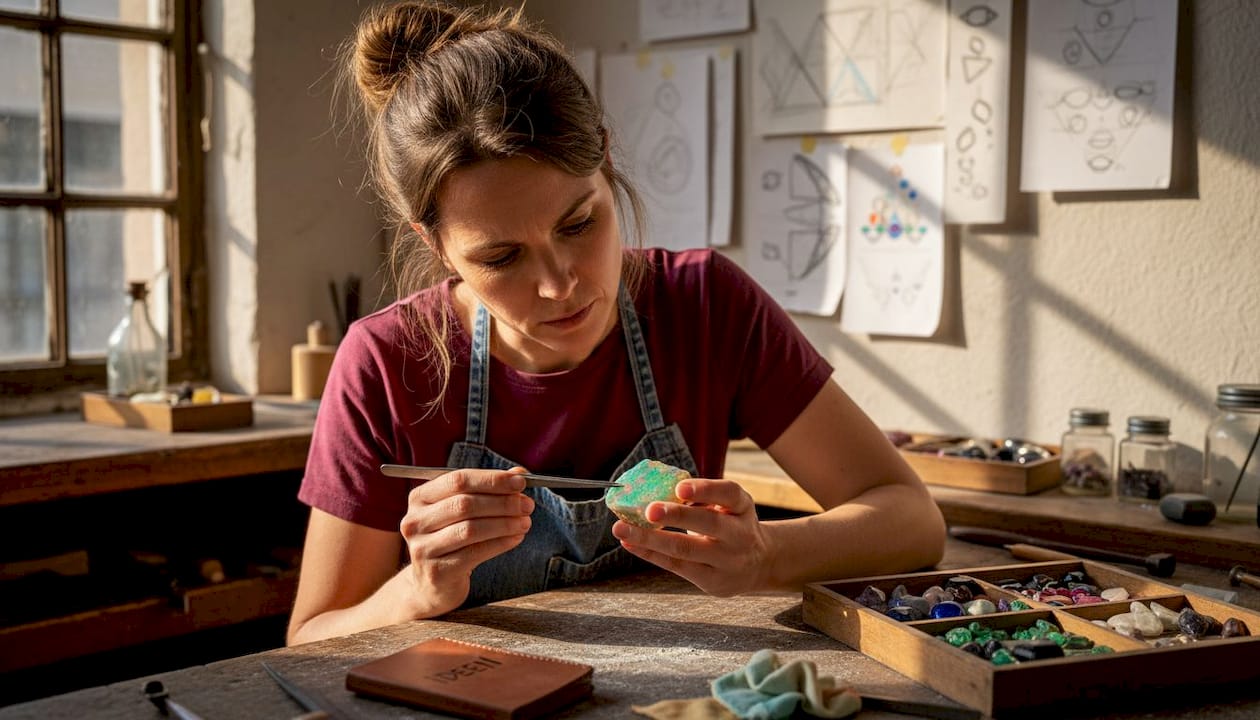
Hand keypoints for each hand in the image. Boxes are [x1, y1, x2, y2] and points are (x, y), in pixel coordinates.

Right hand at [398, 467, 533, 615]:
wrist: (433, 583)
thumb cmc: (452, 538)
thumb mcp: (464, 510)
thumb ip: (488, 489)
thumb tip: (519, 473)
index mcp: (420, 497)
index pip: (458, 480)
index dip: (492, 479)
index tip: (520, 482)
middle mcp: (415, 521)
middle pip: (464, 504)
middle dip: (502, 502)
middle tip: (527, 505)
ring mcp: (422, 548)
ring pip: (470, 529)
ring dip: (504, 523)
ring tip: (525, 522)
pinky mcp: (436, 571)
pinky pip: (474, 553)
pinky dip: (500, 543)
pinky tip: (516, 538)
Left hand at [611, 478, 770, 596]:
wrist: (759, 564)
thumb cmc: (732, 526)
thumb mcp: (729, 507)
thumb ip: (703, 498)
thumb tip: (656, 491)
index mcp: (742, 508)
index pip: (729, 494)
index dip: (705, 490)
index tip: (680, 487)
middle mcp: (740, 534)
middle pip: (709, 523)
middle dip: (677, 516)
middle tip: (649, 510)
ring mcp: (727, 561)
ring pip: (686, 549)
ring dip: (650, 538)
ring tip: (622, 529)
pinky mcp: (713, 581)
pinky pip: (676, 566)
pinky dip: (650, 553)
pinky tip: (630, 543)